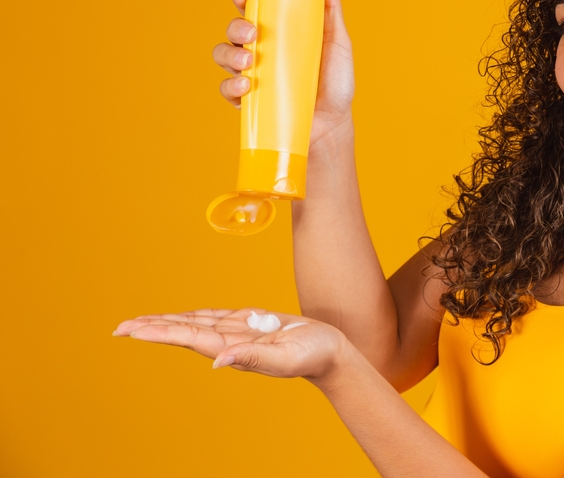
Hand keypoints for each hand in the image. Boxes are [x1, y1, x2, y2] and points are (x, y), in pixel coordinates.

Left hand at [114, 308, 346, 384]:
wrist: (329, 352)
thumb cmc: (313, 355)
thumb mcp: (287, 357)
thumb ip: (254, 359)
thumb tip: (219, 362)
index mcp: (232, 350)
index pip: (188, 338)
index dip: (160, 333)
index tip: (133, 331)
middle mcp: (228, 343)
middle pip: (183, 332)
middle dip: (152, 329)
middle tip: (120, 328)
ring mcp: (236, 334)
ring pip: (193, 325)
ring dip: (167, 322)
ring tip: (139, 323)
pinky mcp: (248, 324)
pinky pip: (213, 318)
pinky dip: (192, 316)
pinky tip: (180, 317)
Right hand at [213, 0, 356, 145]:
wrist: (334, 124)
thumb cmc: (336, 83)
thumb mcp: (337, 43)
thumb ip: (330, 10)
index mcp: (279, 33)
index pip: (254, 9)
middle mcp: (261, 51)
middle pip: (234, 29)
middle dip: (236, 26)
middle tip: (253, 33)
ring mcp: (252, 75)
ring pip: (223, 54)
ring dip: (230, 53)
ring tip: (250, 61)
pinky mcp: (248, 101)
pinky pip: (226, 89)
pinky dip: (231, 86)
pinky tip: (246, 87)